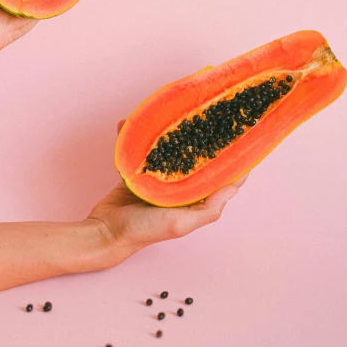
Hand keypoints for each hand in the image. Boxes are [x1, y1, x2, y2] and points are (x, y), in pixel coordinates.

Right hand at [86, 120, 248, 263]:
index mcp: (193, 199)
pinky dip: (136, 139)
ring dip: (170, 135)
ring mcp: (159, 179)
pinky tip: (129, 125)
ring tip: (172, 114)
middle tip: (208, 115)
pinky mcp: (138, 173)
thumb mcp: (180, 224)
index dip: (231, 160)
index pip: (219, 177)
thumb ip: (208, 209)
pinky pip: (141, 152)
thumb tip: (234, 188)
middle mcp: (179, 188)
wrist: (106, 232)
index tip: (239, 137)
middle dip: (203, 139)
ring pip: (170, 152)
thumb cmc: (144, 231)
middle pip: (197, 160)